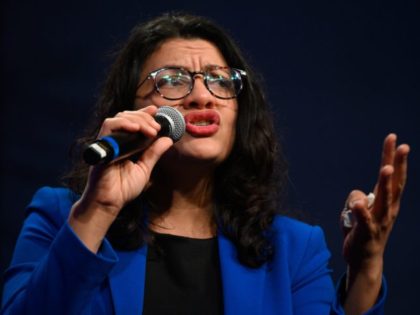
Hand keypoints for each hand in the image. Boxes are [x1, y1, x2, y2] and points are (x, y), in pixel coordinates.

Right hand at [69, 105, 173, 251]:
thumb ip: (154, 153)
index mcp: (126, 144)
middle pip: (128, 116)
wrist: (109, 203)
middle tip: (157, 127)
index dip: (144, 113)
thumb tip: (168, 139)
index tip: (157, 111)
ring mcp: (109, 142)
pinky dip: (123, 124)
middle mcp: (117, 140)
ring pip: (119, 117)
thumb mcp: (145, 168)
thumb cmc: (124, 188)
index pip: (134, 121)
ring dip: (137, 119)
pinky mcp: (102, 146)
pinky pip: (109, 127)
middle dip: (145, 118)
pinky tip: (135, 128)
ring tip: (150, 130)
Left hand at [340, 133, 409, 313]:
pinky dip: (362, 211)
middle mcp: (388, 209)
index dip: (393, 157)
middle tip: (403, 146)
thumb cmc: (363, 229)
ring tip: (386, 169)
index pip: (392, 175)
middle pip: (393, 184)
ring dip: (385, 184)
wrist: (365, 259)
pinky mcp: (367, 233)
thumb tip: (357, 197)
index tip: (394, 138)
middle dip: (397, 164)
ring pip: (383, 200)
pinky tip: (358, 204)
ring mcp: (380, 221)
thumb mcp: (359, 209)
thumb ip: (358, 197)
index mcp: (387, 201)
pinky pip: (365, 220)